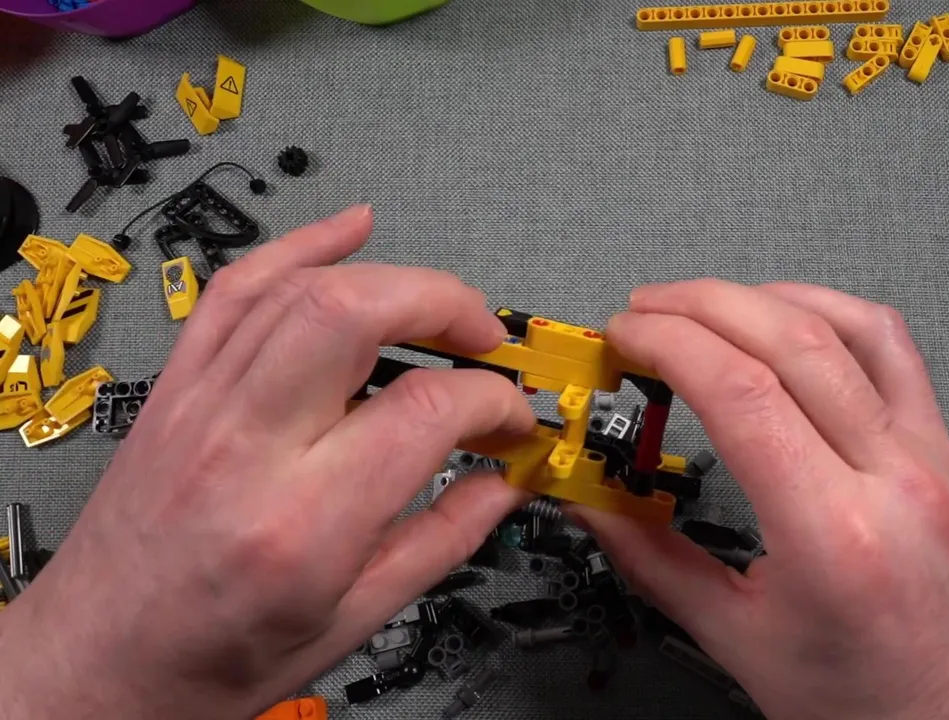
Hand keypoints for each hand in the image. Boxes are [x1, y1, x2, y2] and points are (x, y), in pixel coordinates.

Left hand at [0, 206, 534, 719]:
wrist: (99, 666)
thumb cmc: (213, 659)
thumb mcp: (354, 619)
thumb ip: (444, 537)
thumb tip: (507, 481)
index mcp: (302, 523)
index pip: (423, 411)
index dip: (491, 401)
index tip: (511, 417)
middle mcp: (245, 448)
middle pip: (353, 313)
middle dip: (443, 304)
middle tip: (486, 339)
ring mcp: (200, 405)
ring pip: (298, 288)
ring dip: (388, 277)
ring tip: (441, 307)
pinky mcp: (176, 388)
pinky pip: (235, 289)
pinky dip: (299, 245)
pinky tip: (350, 227)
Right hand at [577, 280, 948, 719]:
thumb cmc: (863, 704)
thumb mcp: (736, 639)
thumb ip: (651, 560)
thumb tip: (589, 500)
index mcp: (836, 536)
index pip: (744, 392)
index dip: (669, 344)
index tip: (623, 336)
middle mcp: (895, 481)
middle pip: (791, 341)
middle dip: (699, 306)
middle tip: (640, 313)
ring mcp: (930, 458)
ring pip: (850, 327)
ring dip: (762, 297)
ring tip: (700, 304)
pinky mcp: (942, 453)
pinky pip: (894, 350)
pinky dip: (831, 312)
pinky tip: (785, 316)